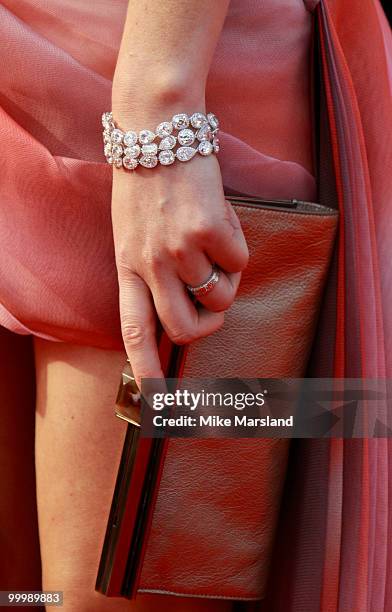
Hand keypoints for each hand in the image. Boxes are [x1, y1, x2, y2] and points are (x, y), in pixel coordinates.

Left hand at [111, 143, 248, 388]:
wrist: (157, 132)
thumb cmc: (145, 184)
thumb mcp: (130, 232)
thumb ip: (149, 270)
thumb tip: (191, 303)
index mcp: (127, 267)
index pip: (133, 331)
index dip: (146, 369)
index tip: (157, 401)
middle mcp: (150, 265)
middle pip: (183, 329)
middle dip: (206, 328)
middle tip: (213, 305)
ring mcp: (179, 251)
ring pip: (220, 297)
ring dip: (226, 278)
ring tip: (213, 244)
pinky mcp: (208, 232)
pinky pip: (240, 263)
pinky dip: (238, 246)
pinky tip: (219, 219)